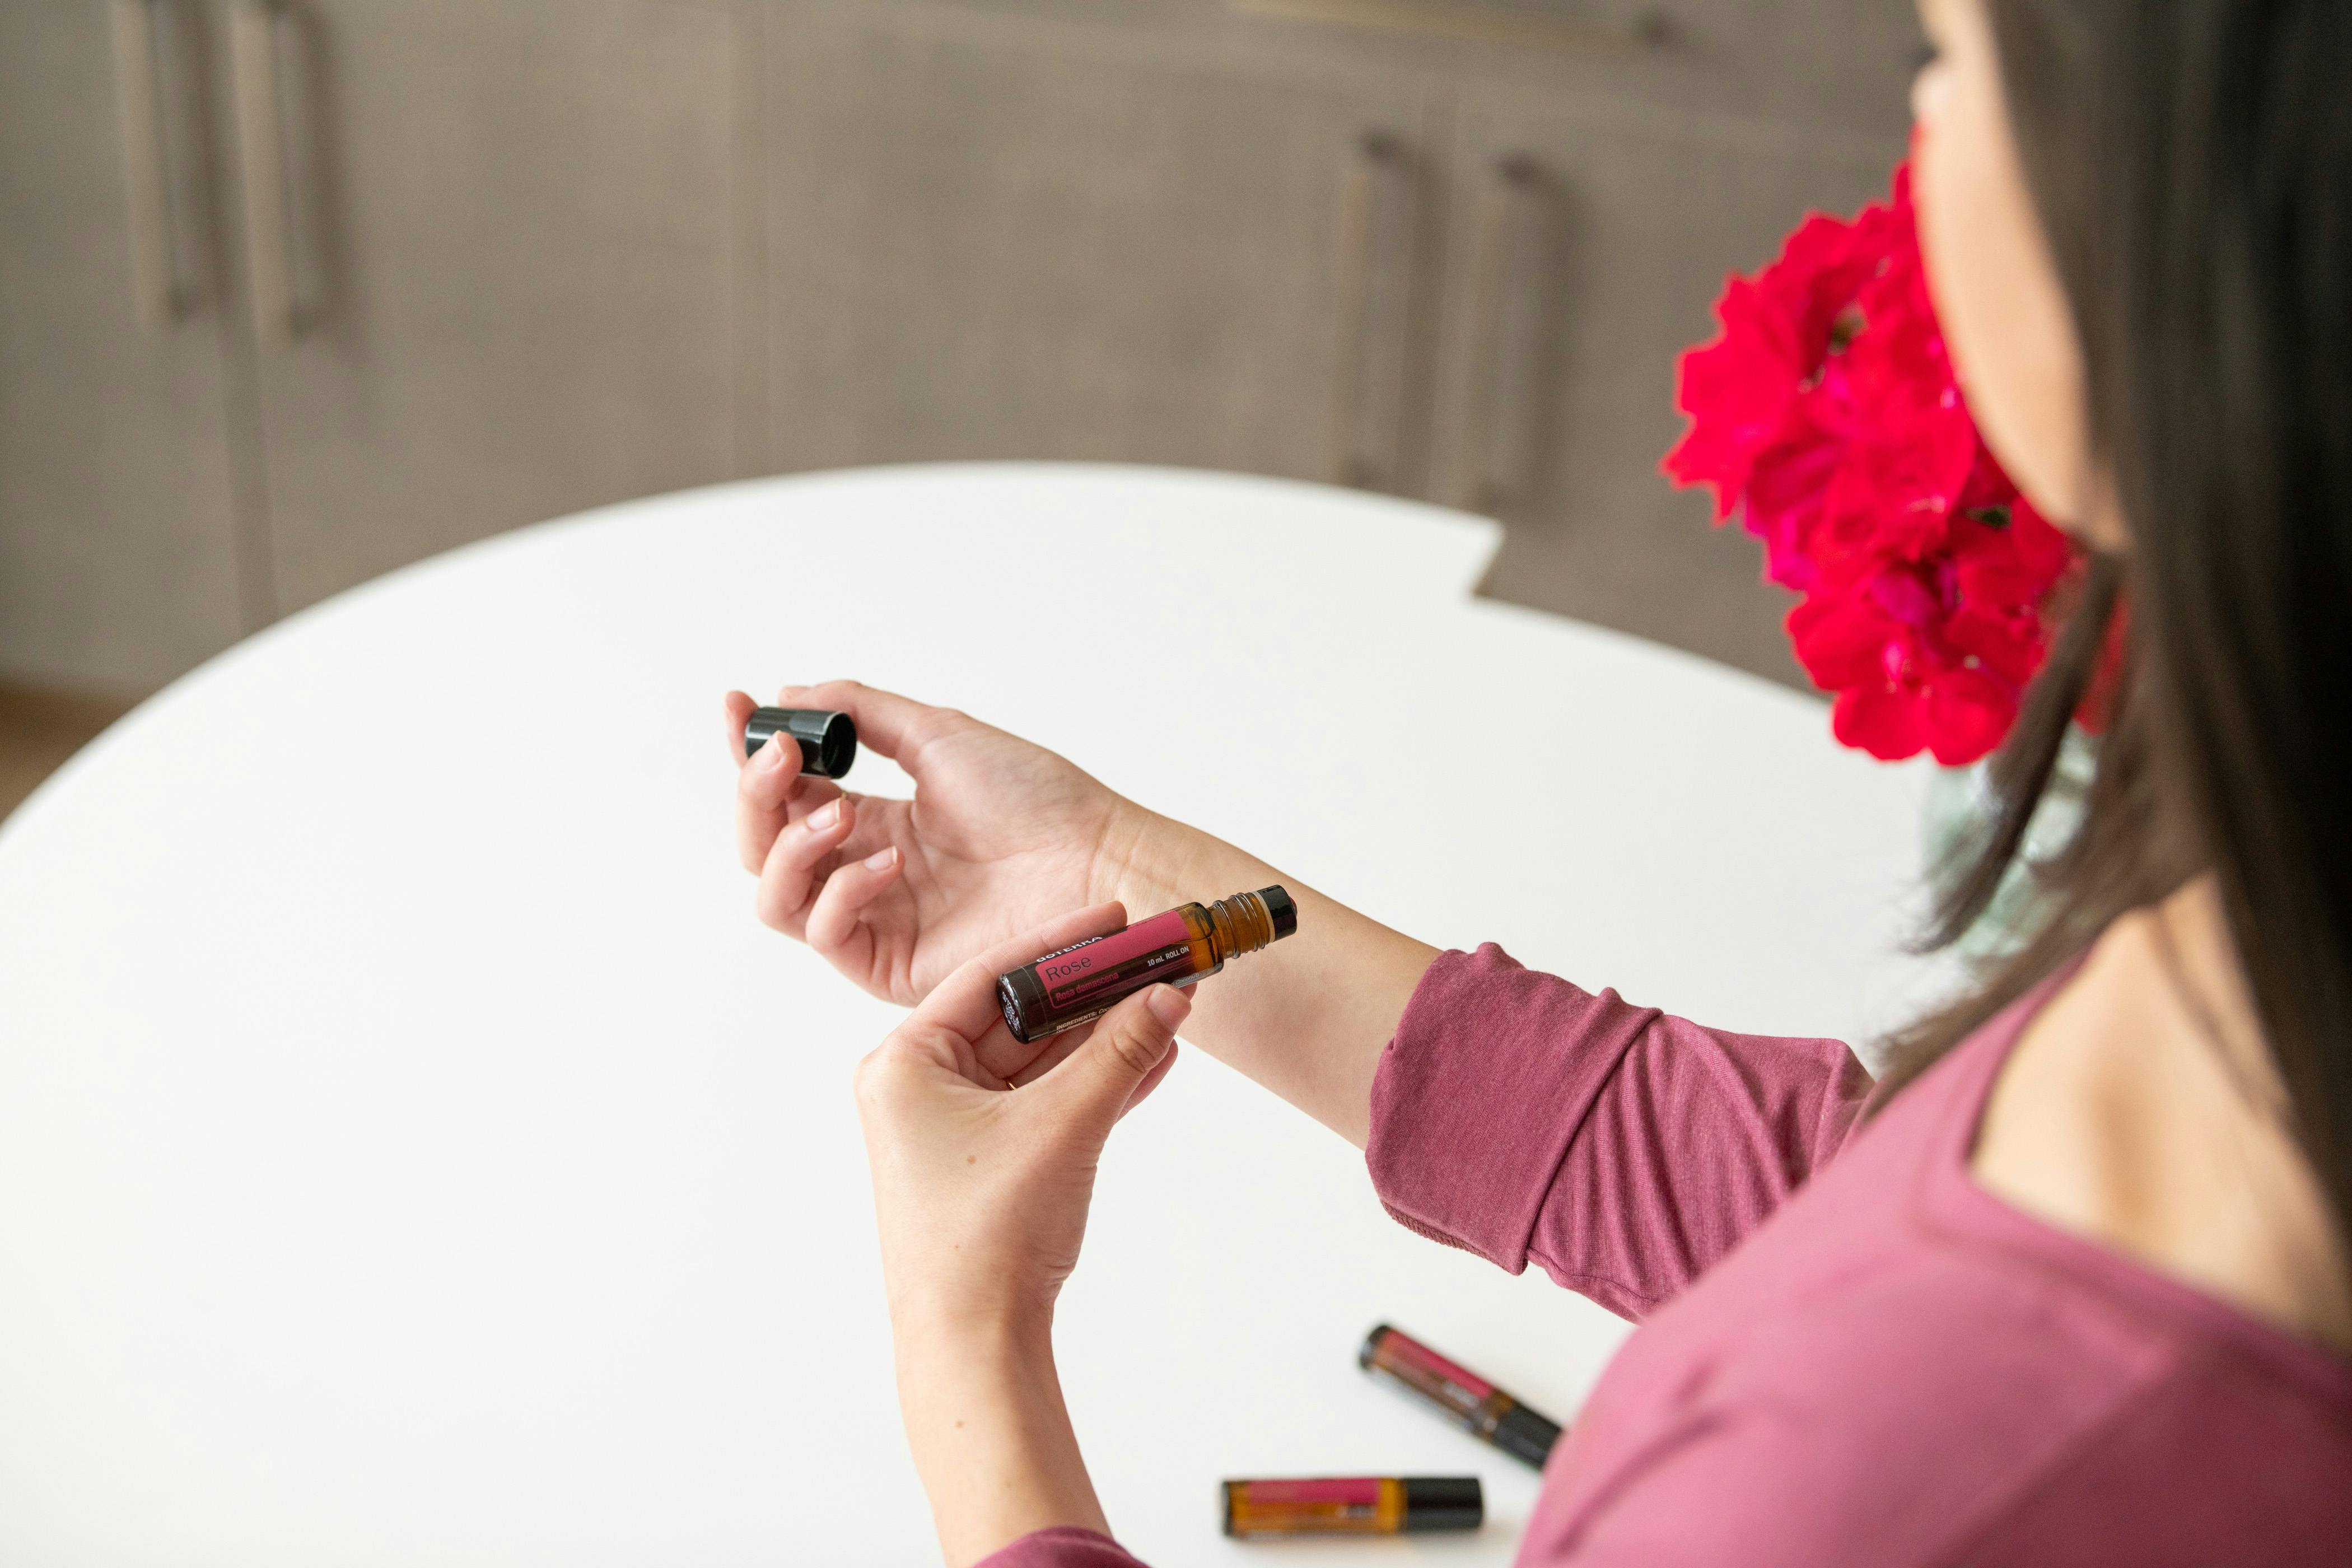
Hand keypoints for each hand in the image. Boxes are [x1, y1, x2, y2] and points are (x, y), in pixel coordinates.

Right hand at [724, 681, 1152, 1004]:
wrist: (1095, 860)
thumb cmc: (1039, 799)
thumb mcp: (941, 735)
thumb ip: (861, 713)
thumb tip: (791, 693)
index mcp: (878, 820)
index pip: (788, 792)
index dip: (752, 753)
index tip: (736, 706)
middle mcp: (867, 872)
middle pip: (765, 843)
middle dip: (757, 794)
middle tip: (782, 755)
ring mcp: (876, 920)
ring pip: (775, 893)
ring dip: (789, 844)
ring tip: (840, 807)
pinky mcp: (890, 964)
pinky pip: (824, 932)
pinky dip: (839, 890)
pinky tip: (884, 861)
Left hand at [855, 901, 1185, 1323]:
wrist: (974, 1343)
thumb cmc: (985, 1237)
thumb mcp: (1062, 1125)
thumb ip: (1119, 1054)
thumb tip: (1171, 997)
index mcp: (903, 1063)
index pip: (989, 976)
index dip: (1061, 943)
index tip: (1117, 917)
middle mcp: (919, 1088)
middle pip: (1019, 1015)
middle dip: (1093, 992)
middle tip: (1153, 957)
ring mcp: (954, 1127)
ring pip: (1041, 1060)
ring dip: (1105, 1035)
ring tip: (1169, 999)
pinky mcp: (990, 1161)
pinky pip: (1049, 1102)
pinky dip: (1098, 1081)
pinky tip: (1156, 1054)